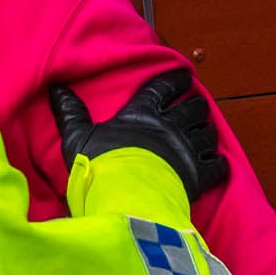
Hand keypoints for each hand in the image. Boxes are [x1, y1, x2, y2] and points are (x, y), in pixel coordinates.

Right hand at [50, 70, 230, 202]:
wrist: (126, 200)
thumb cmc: (100, 167)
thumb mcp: (77, 138)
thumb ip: (70, 113)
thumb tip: (56, 88)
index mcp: (143, 114)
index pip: (164, 87)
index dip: (175, 79)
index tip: (184, 75)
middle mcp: (170, 127)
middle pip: (193, 108)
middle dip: (196, 105)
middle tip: (195, 106)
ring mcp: (188, 150)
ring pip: (208, 133)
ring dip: (207, 132)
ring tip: (204, 133)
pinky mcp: (199, 176)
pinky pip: (217, 165)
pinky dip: (219, 163)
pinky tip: (217, 164)